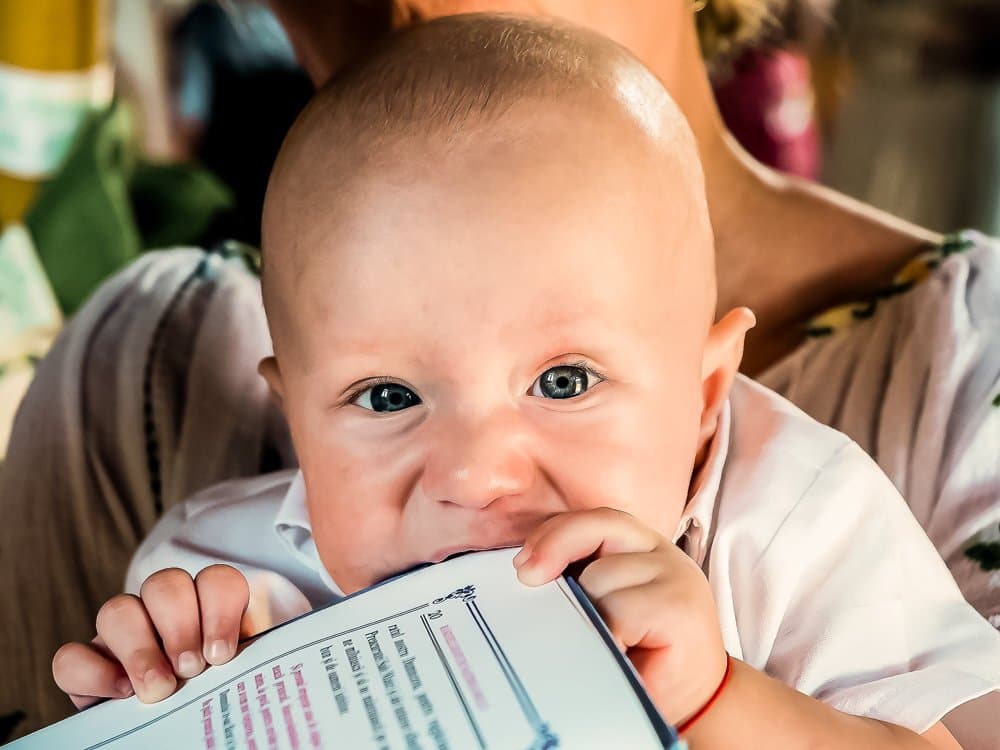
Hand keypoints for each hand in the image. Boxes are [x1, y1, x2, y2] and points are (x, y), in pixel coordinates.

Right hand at [52, 565, 249, 706]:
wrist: (192, 724)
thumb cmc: (226, 690)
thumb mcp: (245, 672)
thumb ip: (251, 661)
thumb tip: (256, 667)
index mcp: (210, 605)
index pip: (216, 581)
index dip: (218, 609)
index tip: (221, 654)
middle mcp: (164, 610)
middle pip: (164, 585)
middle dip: (178, 626)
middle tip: (191, 670)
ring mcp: (124, 634)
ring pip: (117, 609)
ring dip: (139, 647)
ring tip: (159, 687)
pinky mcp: (90, 665)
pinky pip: (71, 656)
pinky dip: (92, 672)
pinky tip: (120, 693)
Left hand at [513, 507, 727, 724]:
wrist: (698, 703)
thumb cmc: (641, 657)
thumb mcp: (603, 610)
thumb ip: (578, 584)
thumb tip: (526, 576)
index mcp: (640, 547)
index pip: (593, 521)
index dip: (553, 535)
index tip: (523, 567)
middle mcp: (661, 552)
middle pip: (596, 531)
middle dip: (555, 553)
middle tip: (528, 580)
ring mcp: (676, 574)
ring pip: (600, 578)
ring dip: (587, 615)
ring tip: (604, 643)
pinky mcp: (680, 605)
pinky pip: (619, 611)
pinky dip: (607, 636)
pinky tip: (617, 654)